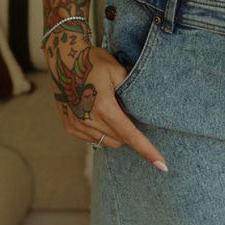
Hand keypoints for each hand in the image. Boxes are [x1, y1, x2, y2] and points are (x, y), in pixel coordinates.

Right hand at [43, 26, 167, 169]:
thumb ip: (132, 90)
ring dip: (114, 132)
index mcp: (104, 107)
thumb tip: (143, 108)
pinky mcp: (70, 127)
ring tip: (109, 109)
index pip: (131, 135)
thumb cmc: (92, 61)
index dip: (148, 150)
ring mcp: (77, 126)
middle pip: (121, 140)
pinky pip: (93, 138)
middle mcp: (89, 120)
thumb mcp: (117, 69)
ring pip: (107, 141)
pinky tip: (96, 112)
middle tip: (125, 109)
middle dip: (128, 130)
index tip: (162, 166)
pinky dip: (100, 130)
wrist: (62, 59)